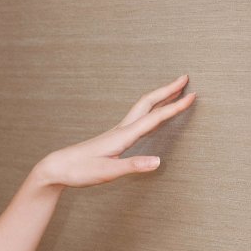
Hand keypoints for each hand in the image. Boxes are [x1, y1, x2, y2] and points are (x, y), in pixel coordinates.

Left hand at [37, 75, 196, 188]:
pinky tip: (154, 116)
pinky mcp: (113, 139)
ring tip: (175, 91)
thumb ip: (133, 166)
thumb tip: (158, 161)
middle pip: (148, 104)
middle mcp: (121, 130)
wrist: (57, 168)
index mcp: (123, 136)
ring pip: (143, 109)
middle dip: (167, 91)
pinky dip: (151, 112)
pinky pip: (138, 120)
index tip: (193, 95)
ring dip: (160, 99)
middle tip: (185, 78)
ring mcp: (117, 133)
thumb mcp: (107, 172)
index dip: (175, 107)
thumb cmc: (79, 171)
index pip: (154, 118)